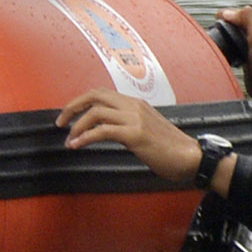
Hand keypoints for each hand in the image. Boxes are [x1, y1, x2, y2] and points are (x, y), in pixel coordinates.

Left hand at [60, 87, 207, 183]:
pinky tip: (78, 145)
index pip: (101, 93)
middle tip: (60, 122)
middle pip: (95, 96)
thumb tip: (107, 130)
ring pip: (96, 113)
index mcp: (135, 103)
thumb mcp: (147, 129)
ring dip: (77, 126)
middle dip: (73, 107)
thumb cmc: (170, 148)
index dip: (81, 101)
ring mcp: (135, 119)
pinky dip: (86, 137)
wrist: (191, 158)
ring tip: (69, 140)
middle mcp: (134, 106)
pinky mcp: (136, 134)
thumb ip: (128, 124)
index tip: (68, 115)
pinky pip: (103, 131)